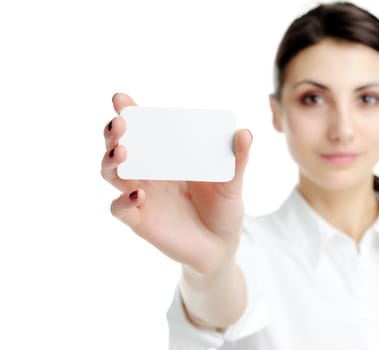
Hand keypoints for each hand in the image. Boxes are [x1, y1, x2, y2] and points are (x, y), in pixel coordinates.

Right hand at [101, 93, 251, 274]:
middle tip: (119, 124)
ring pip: (112, 174)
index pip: (142, 130)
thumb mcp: (232, 183)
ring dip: (111, 161)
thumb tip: (244, 133)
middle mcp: (149, 174)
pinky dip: (123, 201)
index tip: (121, 99)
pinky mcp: (140, 221)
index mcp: (167, 157)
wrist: (222, 246)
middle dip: (113, 133)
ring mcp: (141, 196)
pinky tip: (139, 194)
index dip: (128, 113)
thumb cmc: (223, 209)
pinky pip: (120, 209)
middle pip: (118, 147)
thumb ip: (238, 159)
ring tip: (122, 152)